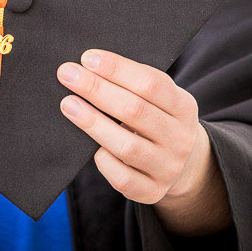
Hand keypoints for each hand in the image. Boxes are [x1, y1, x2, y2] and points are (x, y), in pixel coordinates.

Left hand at [57, 49, 230, 234]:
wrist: (182, 164)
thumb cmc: (157, 118)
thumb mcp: (159, 98)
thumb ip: (133, 83)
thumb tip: (89, 65)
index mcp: (184, 107)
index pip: (151, 83)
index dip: (117, 69)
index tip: (87, 58)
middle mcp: (180, 138)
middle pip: (136, 111)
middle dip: (97, 90)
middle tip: (67, 75)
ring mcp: (168, 167)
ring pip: (127, 146)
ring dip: (93, 122)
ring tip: (68, 104)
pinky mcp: (152, 192)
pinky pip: (123, 178)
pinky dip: (105, 161)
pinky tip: (91, 149)